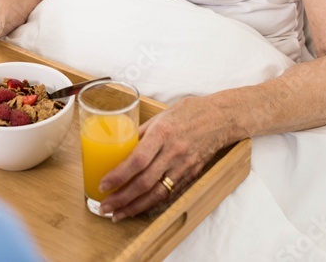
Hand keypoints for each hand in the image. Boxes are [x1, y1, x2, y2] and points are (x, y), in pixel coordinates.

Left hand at [97, 96, 239, 220]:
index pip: (137, 160)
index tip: (103, 185)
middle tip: (105, 207)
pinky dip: (153, 203)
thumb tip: (120, 149)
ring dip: (135, 207)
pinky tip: (139, 208)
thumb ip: (142, 134)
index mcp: (162, 133)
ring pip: (157, 193)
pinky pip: (170, 193)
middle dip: (122, 198)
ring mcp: (184, 166)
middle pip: (145, 182)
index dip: (119, 175)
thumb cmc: (189, 112)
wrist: (222, 118)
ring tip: (118, 215)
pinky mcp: (192, 174)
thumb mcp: (161, 115)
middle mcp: (173, 152)